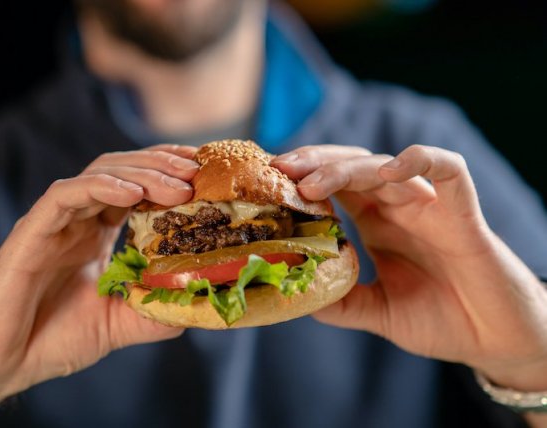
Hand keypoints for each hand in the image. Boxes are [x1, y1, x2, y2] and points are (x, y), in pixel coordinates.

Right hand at [0, 144, 198, 425]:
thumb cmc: (51, 340)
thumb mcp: (117, 324)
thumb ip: (154, 312)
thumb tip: (197, 303)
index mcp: (96, 235)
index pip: (135, 188)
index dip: (168, 175)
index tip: (203, 173)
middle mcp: (78, 221)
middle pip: (123, 172)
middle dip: (163, 165)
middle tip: (198, 169)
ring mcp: (55, 222)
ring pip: (98, 174)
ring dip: (141, 172)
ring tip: (178, 183)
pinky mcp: (31, 231)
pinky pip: (66, 195)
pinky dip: (101, 187)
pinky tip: (133, 192)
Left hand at [272, 145, 546, 390]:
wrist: (495, 341)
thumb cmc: (442, 320)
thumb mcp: (380, 313)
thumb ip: (342, 302)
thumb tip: (295, 292)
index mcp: (376, 223)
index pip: (333, 187)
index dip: (301, 180)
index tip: (267, 184)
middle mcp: (398, 207)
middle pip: (351, 166)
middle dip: (314, 163)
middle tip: (278, 170)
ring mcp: (429, 205)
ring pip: (385, 165)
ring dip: (347, 167)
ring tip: (313, 182)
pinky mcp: (462, 212)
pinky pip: (447, 170)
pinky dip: (421, 160)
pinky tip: (390, 169)